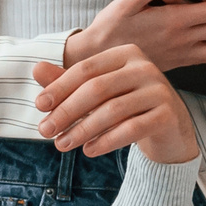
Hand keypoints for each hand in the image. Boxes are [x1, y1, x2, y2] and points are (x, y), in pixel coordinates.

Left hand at [29, 44, 197, 163]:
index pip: (86, 69)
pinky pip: (132, 129)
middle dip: (67, 111)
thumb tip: (36, 69)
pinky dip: (107, 141)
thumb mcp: (97, 93)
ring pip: (113, 110)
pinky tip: (89, 151)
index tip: (39, 107)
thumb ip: (68, 82)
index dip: (59, 87)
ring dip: (82, 130)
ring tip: (62, 145)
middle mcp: (144, 67)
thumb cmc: (128, 107)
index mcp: (125, 54)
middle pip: (97, 88)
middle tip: (45, 131)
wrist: (170, 130)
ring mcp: (159, 90)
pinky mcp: (167, 114)